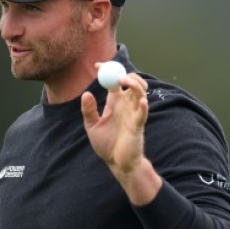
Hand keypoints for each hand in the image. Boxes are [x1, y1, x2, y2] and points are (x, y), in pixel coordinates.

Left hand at [81, 65, 161, 205]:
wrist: (116, 163)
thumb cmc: (106, 145)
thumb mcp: (92, 126)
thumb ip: (89, 111)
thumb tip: (86, 94)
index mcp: (114, 103)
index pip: (113, 82)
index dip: (107, 71)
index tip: (97, 65)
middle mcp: (126, 105)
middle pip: (132, 82)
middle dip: (125, 75)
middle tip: (115, 74)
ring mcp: (133, 114)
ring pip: (140, 92)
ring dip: (135, 84)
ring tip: (125, 82)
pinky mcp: (138, 125)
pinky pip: (143, 113)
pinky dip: (143, 106)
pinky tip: (141, 101)